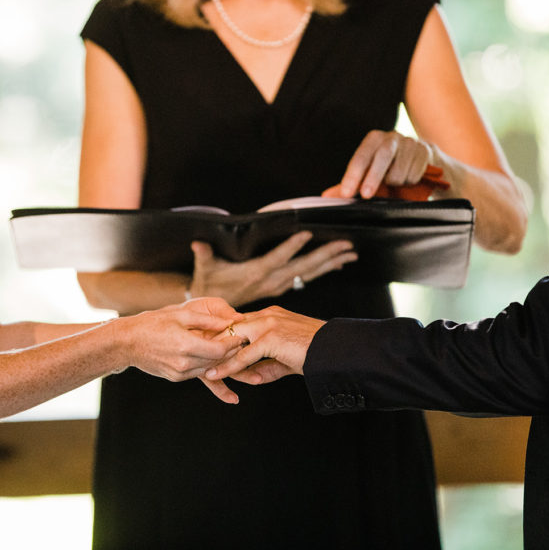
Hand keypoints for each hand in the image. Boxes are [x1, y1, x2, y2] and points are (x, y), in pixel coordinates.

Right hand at [116, 298, 245, 402]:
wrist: (128, 342)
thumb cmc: (153, 323)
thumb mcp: (181, 316)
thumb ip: (208, 320)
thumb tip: (231, 320)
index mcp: (186, 345)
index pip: (220, 350)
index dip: (234, 344)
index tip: (242, 336)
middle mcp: (184, 363)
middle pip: (217, 362)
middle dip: (231, 353)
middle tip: (244, 344)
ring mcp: (179, 373)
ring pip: (210, 369)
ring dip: (221, 361)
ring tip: (234, 352)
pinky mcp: (176, 378)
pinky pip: (198, 372)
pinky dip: (208, 365)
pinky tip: (216, 360)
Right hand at [188, 232, 356, 307]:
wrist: (214, 314)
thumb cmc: (209, 286)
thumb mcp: (204, 271)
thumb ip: (204, 256)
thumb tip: (198, 243)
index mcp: (255, 274)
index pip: (276, 259)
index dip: (291, 247)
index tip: (307, 234)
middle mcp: (271, 281)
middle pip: (302, 267)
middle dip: (325, 255)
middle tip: (346, 244)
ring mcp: (278, 285)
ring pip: (309, 273)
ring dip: (331, 262)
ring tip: (350, 252)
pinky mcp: (280, 287)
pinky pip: (306, 278)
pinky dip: (323, 269)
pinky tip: (338, 263)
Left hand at [205, 306, 324, 385]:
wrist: (335, 351)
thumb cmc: (315, 354)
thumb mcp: (286, 359)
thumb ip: (268, 365)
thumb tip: (254, 377)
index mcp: (270, 315)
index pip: (238, 322)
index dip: (221, 335)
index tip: (204, 346)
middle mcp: (267, 315)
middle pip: (230, 326)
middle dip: (211, 340)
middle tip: (192, 353)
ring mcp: (268, 324)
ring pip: (232, 339)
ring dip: (214, 354)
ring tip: (197, 365)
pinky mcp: (271, 338)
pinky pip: (243, 355)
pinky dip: (227, 366)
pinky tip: (215, 374)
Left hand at [324, 130, 435, 199]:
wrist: (425, 160)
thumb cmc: (391, 167)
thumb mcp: (370, 174)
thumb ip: (351, 184)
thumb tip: (327, 196)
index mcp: (374, 139)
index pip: (360, 157)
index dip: (353, 175)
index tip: (347, 193)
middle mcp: (391, 137)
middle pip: (382, 156)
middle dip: (373, 177)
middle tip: (366, 195)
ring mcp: (410, 142)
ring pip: (400, 169)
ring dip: (396, 183)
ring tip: (396, 184)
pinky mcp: (426, 151)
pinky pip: (415, 173)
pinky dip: (410, 182)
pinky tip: (410, 180)